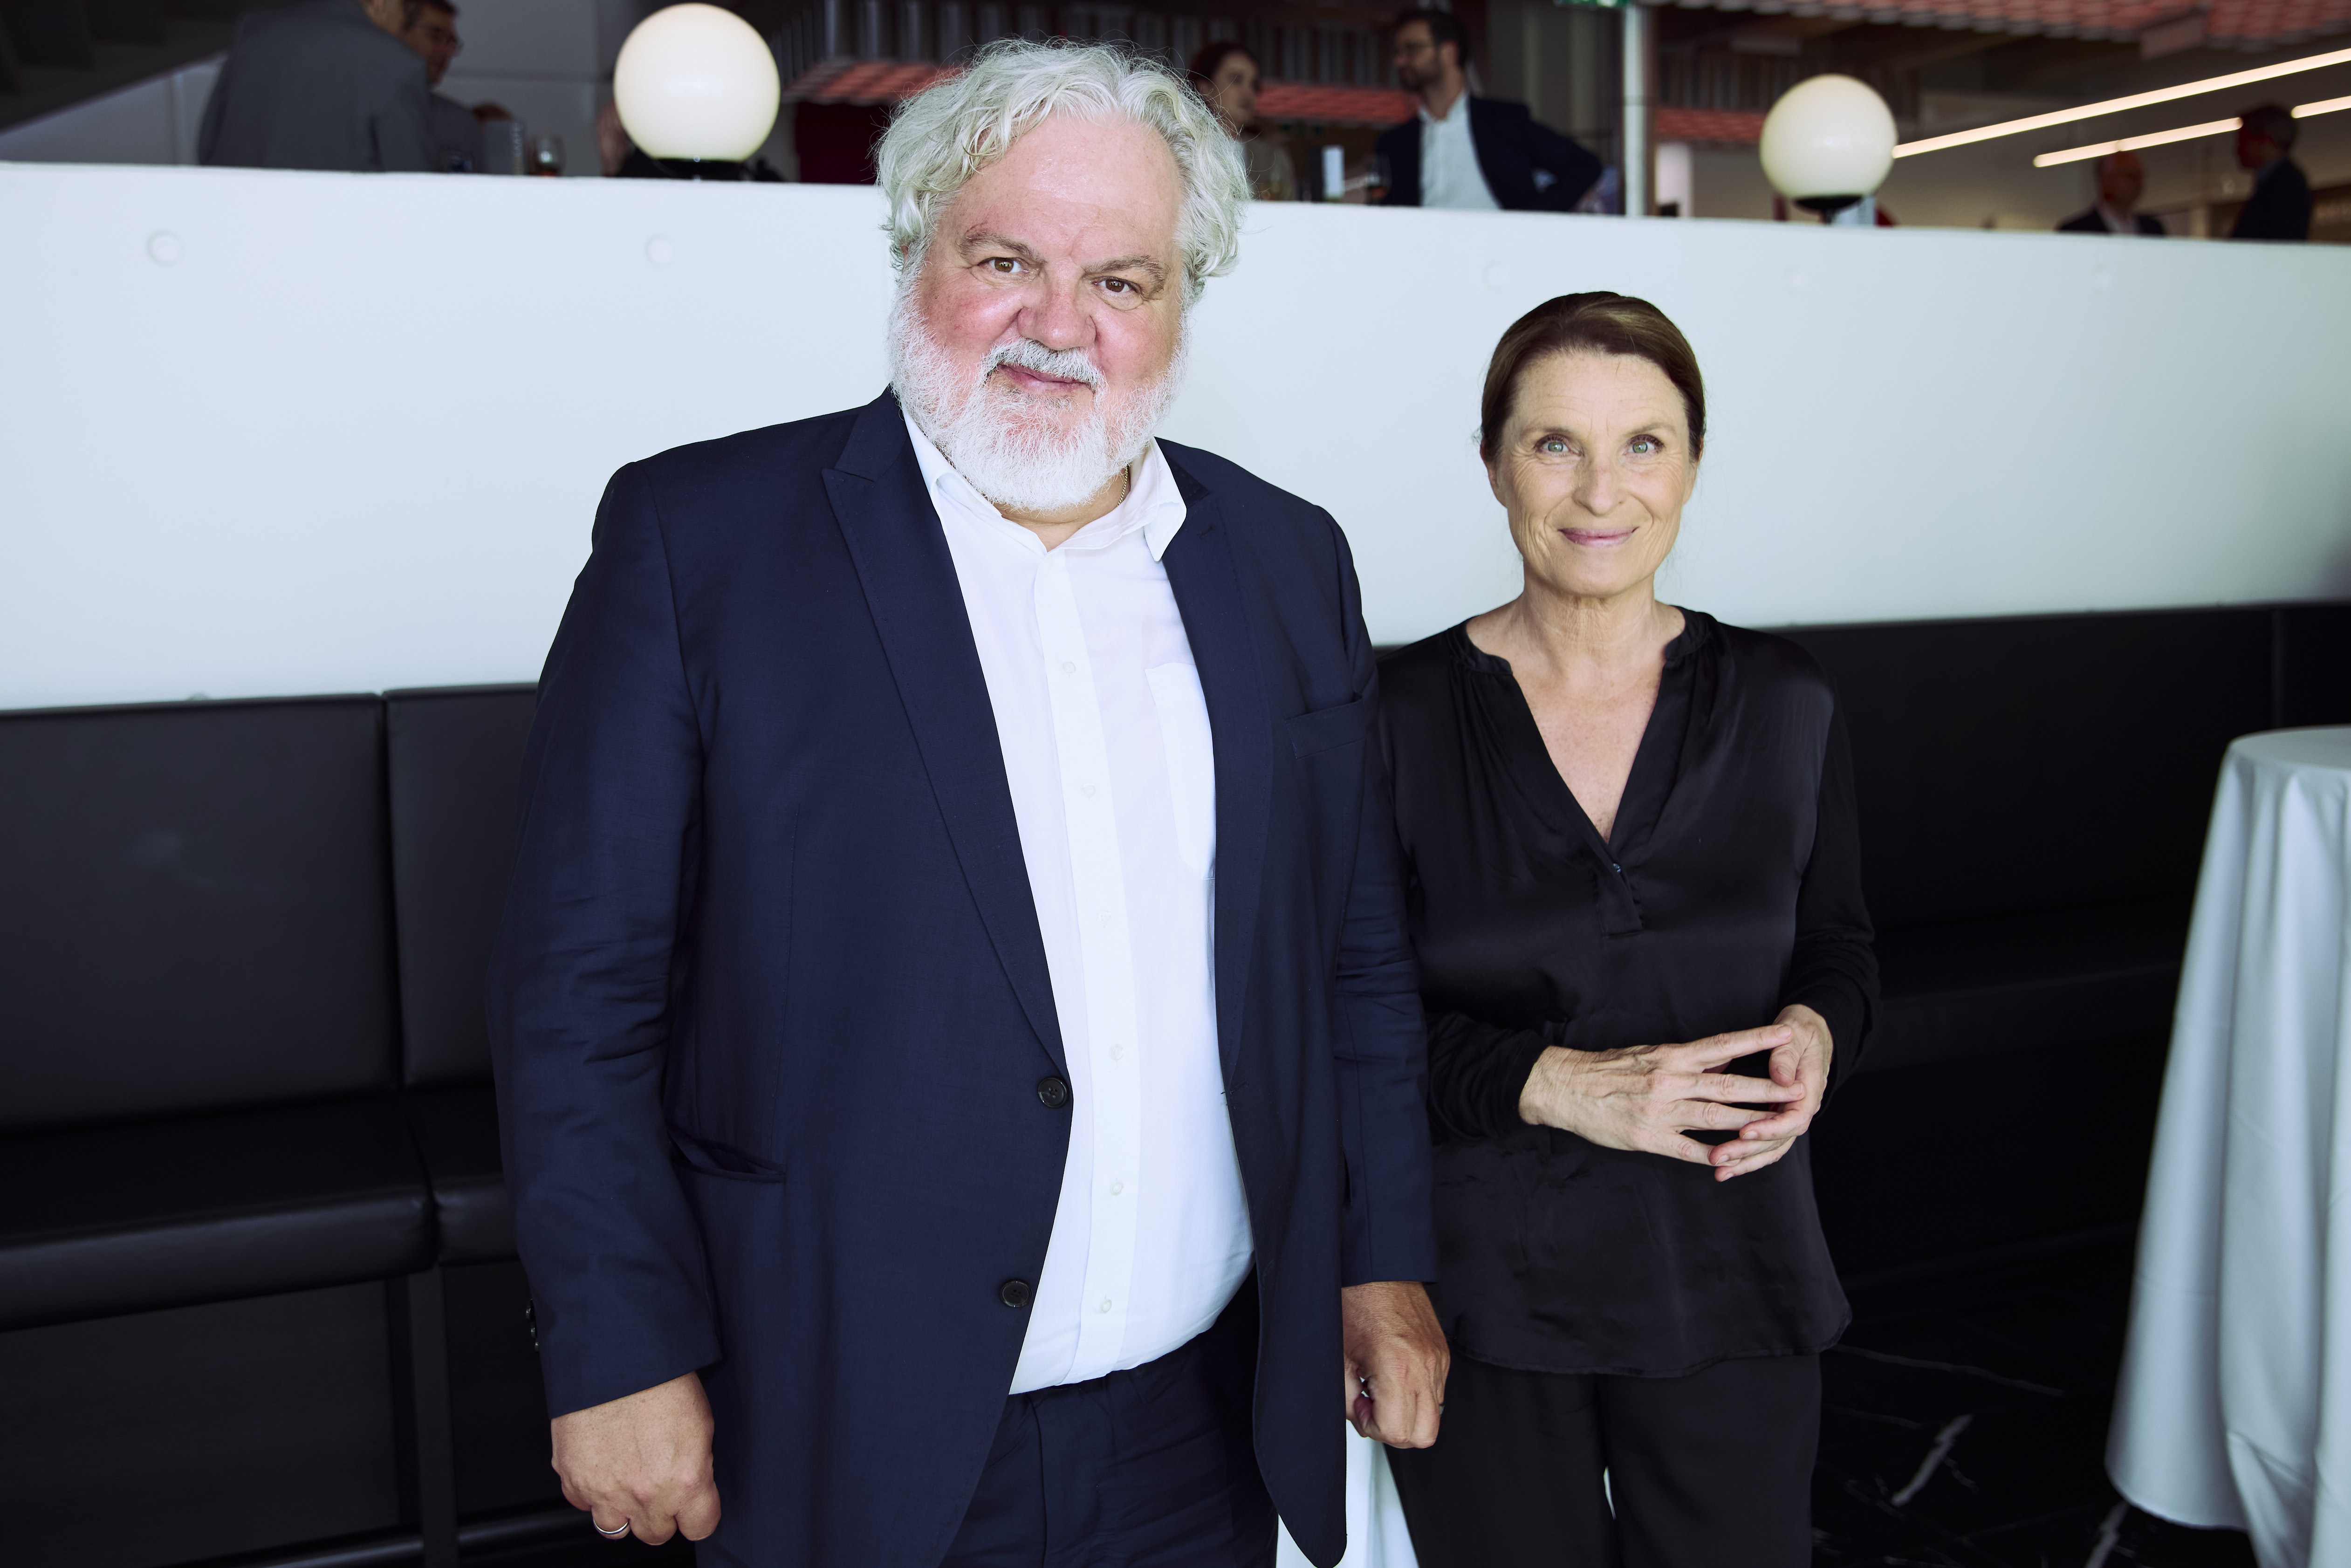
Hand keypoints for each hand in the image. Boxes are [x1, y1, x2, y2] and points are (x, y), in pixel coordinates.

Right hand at [550, 1371, 720, 1543]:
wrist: (615, 1357)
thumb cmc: (661, 1380)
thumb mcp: (701, 1423)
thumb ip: (698, 1466)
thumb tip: (695, 1485)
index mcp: (685, 1480)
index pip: (700, 1526)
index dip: (698, 1515)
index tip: (695, 1507)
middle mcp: (646, 1494)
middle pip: (656, 1534)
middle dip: (661, 1515)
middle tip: (660, 1487)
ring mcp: (606, 1492)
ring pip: (616, 1529)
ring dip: (624, 1510)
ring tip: (628, 1481)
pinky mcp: (574, 1480)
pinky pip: (583, 1505)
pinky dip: (592, 1492)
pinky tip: (603, 1466)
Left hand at [1341, 1280, 1448, 1447]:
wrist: (1377, 1269)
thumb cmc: (1356, 1303)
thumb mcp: (1340, 1358)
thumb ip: (1348, 1399)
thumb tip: (1363, 1418)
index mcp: (1398, 1368)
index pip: (1397, 1432)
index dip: (1373, 1427)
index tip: (1360, 1405)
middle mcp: (1425, 1366)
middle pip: (1424, 1435)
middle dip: (1396, 1430)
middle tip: (1373, 1405)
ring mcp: (1438, 1360)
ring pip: (1435, 1416)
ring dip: (1408, 1413)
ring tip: (1383, 1388)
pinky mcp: (1443, 1354)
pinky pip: (1437, 1392)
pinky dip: (1417, 1394)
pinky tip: (1396, 1375)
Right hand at [1517, 1026, 1804, 1168]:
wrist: (1564, 1087)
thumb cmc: (1608, 1068)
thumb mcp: (1650, 1053)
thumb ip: (1688, 1057)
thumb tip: (1723, 1055)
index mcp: (1671, 1057)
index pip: (1722, 1045)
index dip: (1755, 1041)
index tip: (1785, 1036)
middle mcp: (1670, 1081)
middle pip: (1728, 1085)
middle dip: (1767, 1089)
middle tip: (1799, 1091)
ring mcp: (1661, 1111)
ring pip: (1715, 1118)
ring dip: (1751, 1122)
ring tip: (1781, 1125)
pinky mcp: (1649, 1138)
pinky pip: (1688, 1149)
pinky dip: (1713, 1155)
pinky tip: (1735, 1160)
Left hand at [1710, 1005, 1833, 1182]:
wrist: (1808, 1031)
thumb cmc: (1801, 1031)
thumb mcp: (1797, 1036)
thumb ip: (1787, 1058)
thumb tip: (1784, 1080)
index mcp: (1808, 1091)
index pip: (1794, 1120)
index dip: (1770, 1128)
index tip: (1746, 1131)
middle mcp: (1800, 1109)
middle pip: (1778, 1140)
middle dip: (1748, 1150)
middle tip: (1719, 1157)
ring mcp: (1787, 1115)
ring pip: (1770, 1147)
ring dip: (1744, 1159)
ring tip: (1719, 1170)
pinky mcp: (1775, 1117)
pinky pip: (1763, 1143)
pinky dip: (1746, 1155)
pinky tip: (1725, 1167)